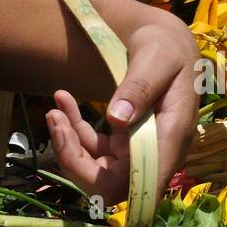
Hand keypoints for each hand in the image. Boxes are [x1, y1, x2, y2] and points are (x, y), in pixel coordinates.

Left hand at [46, 12, 198, 203]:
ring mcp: (139, 150)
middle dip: (75, 160)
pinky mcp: (125, 142)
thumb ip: (140, 86)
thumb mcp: (156, 57)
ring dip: (70, 144)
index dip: (106, 183)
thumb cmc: (168, 46)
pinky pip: (95, 149)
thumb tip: (117, 118)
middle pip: (112, 185)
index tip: (72, 152)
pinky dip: (75, 131)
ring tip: (55, 109)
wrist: (169, 42)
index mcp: (172, 138)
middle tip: (55, 120)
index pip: (141, 183)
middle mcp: (157, 153)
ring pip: (97, 170)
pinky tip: (63, 101)